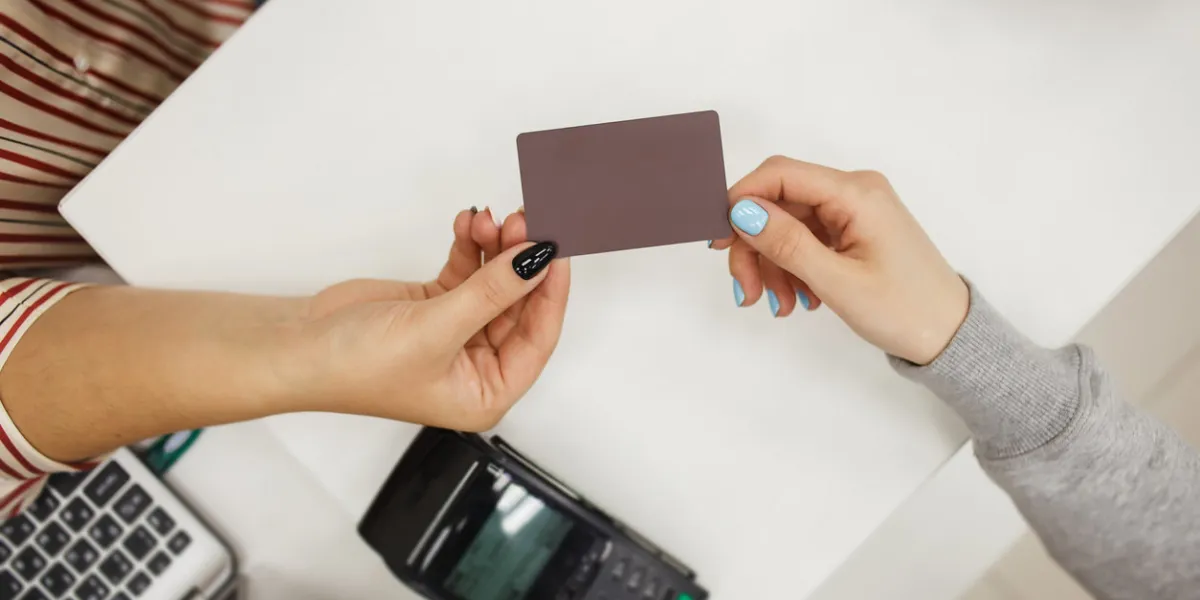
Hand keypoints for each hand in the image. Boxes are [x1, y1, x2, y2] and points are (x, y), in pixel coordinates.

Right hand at [289, 208, 569, 429]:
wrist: (297, 348)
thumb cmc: (355, 368)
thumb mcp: (436, 329)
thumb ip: (492, 292)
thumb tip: (537, 261)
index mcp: (486, 393)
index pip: (538, 337)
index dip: (550, 290)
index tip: (557, 249)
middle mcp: (477, 366)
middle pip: (520, 304)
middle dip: (522, 260)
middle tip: (526, 220)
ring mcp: (457, 333)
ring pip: (495, 282)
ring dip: (496, 247)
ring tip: (490, 218)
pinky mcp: (436, 306)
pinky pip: (469, 270)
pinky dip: (471, 246)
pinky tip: (469, 223)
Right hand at [711, 156, 967, 364]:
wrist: (949, 335)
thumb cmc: (906, 309)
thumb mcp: (837, 281)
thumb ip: (786, 243)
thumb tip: (741, 211)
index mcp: (856, 193)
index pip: (780, 174)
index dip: (741, 200)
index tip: (718, 240)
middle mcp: (854, 192)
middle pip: (778, 204)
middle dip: (754, 247)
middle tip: (747, 292)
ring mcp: (853, 212)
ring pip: (786, 227)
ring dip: (772, 266)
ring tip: (781, 306)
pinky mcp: (851, 232)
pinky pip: (805, 241)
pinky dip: (792, 269)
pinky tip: (798, 299)